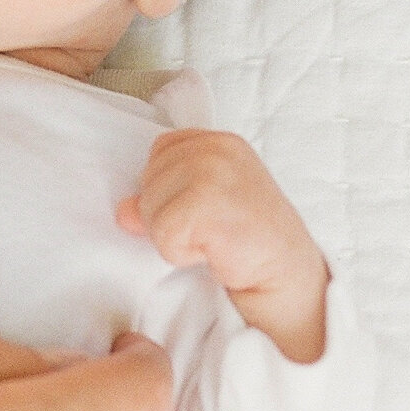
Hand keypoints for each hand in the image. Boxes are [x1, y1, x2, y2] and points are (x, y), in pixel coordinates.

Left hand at [117, 128, 329, 362]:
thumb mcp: (205, 204)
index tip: (200, 209)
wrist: (285, 269)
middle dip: (167, 215)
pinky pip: (164, 235)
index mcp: (217, 141)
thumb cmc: (249, 235)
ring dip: (173, 237)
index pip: (159, 152)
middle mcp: (215, 149)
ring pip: (150, 208)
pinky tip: (212, 250)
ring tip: (210, 239)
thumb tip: (124, 211)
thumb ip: (165, 197)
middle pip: (148, 181)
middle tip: (208, 229)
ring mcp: (212, 173)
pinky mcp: (207, 204)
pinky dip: (182, 253)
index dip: (166, 187)